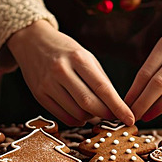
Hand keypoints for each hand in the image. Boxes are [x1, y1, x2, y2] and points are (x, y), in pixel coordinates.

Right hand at [7, 21, 134, 125]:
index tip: (130, 118)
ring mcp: (48, 84)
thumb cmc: (64, 50)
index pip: (102, 88)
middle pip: (89, 103)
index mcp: (78, 58)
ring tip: (95, 111)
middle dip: (105, 114)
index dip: (118, 106)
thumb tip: (116, 105)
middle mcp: (61, 70)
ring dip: (91, 117)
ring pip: (76, 113)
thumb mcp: (86, 56)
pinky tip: (81, 114)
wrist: (31, 41)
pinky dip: (76, 120)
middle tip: (114, 117)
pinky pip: (62, 116)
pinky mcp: (38, 94)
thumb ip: (100, 79)